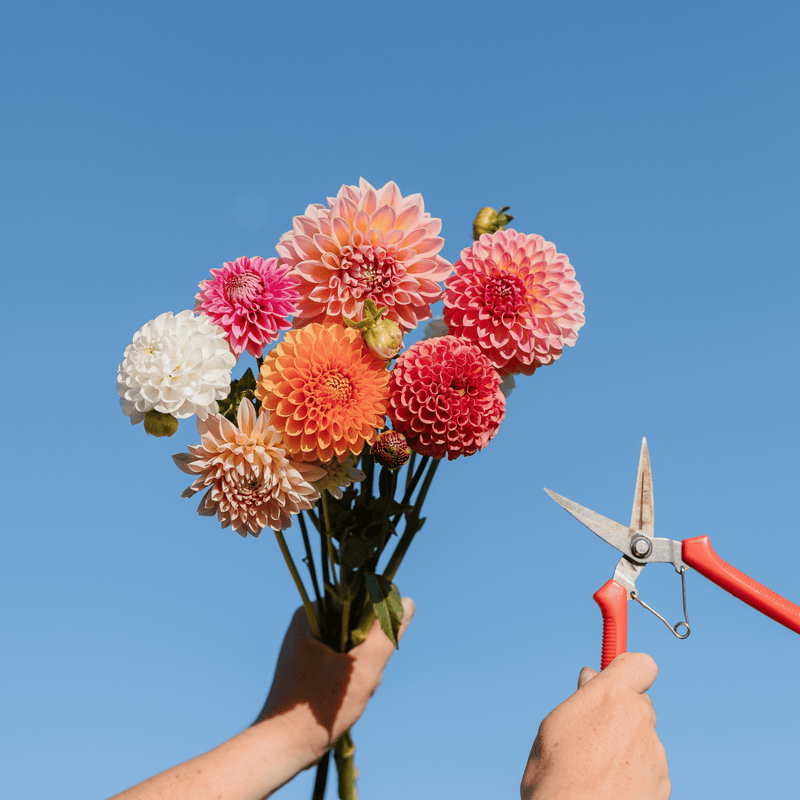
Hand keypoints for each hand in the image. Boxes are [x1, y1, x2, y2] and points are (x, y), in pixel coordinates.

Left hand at [255, 598, 414, 759]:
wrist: (282, 745)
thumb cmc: (320, 709)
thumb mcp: (363, 670)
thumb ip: (386, 635)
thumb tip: (407, 602)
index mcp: (309, 614)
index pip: (356, 603)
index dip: (372, 629)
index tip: (369, 655)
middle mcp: (304, 625)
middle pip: (354, 627)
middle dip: (365, 656)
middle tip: (359, 682)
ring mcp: (303, 647)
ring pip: (348, 648)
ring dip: (359, 671)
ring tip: (349, 696)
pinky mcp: (305, 666)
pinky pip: (337, 661)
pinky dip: (347, 679)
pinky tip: (343, 700)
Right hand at [520, 652, 669, 799]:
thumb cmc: (555, 779)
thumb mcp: (553, 728)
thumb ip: (580, 698)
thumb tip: (591, 678)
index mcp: (611, 696)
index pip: (642, 664)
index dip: (628, 671)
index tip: (615, 679)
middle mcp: (639, 719)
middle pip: (639, 704)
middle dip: (621, 713)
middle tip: (592, 733)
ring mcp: (655, 754)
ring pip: (643, 738)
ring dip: (626, 746)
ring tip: (595, 770)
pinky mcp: (664, 785)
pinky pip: (649, 768)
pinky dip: (634, 774)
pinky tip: (610, 787)